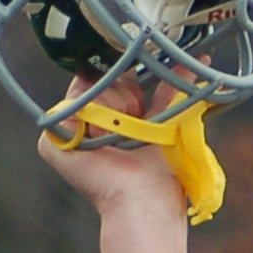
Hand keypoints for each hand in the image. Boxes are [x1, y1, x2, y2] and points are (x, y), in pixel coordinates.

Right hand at [38, 75, 190, 252]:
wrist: (147, 194)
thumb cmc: (162, 168)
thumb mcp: (170, 117)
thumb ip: (175, 87)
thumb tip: (201, 58)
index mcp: (109, 113)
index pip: (110, 77)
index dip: (127, 85)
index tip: (141, 105)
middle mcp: (85, 120)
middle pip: (96, 79)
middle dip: (122, 97)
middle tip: (134, 122)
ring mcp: (66, 131)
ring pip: (84, 91)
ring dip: (111, 110)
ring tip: (120, 135)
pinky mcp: (51, 142)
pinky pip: (67, 109)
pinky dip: (90, 122)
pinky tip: (101, 140)